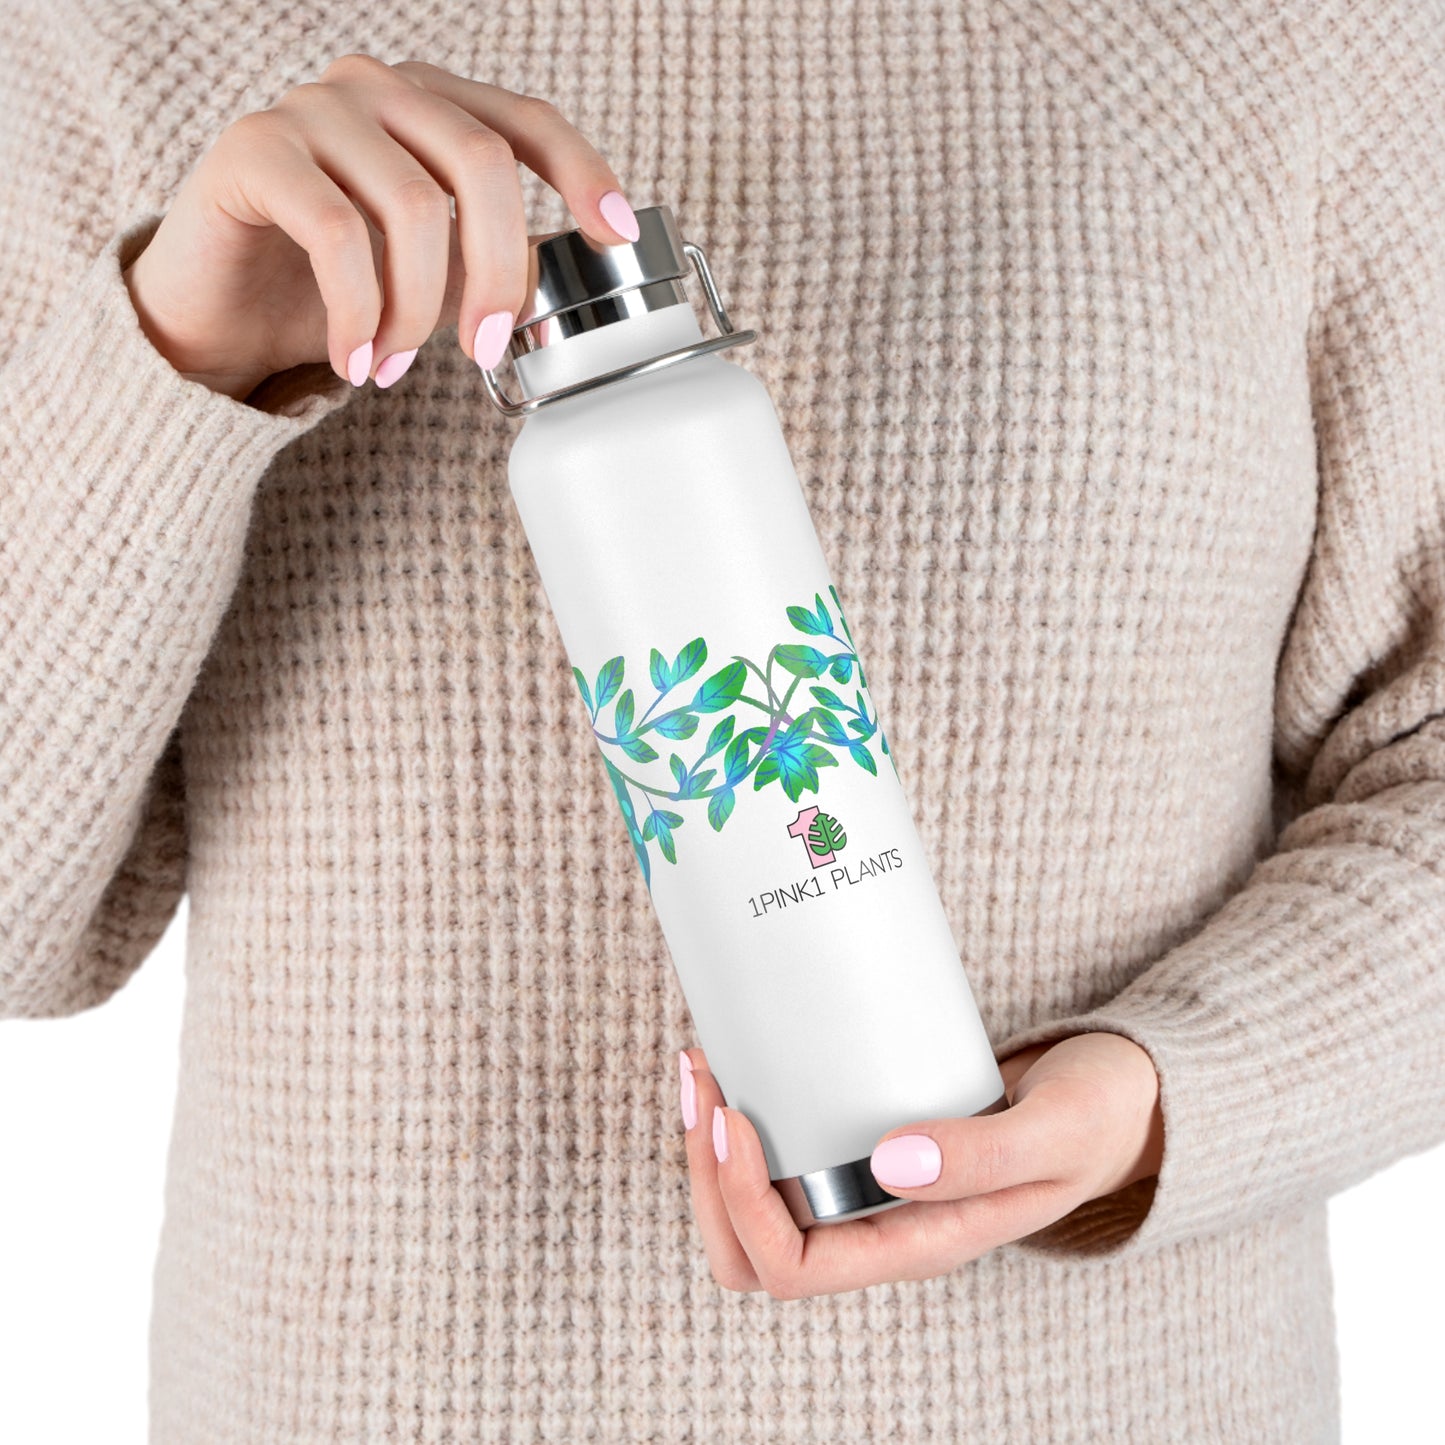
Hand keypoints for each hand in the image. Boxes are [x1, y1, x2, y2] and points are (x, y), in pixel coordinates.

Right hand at [123, 53, 639, 399]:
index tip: (615, 235)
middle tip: (486, 349)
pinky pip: (338, 234)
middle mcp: (376, 88)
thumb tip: (564, 276)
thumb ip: (488, 258)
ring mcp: (312, 107)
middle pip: (481, 163)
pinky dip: (360, 313)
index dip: (581, 172)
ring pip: (413, 207)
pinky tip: (356, 360)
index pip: (525, 121)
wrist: (214, 314)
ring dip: (414, 311)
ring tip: (394, 369)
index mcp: (429, 106)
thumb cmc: (329, 289)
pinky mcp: (254, 148)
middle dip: (498, 271)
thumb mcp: (430, 275)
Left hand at [676, 1031, 1163, 1298]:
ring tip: (705, 1065)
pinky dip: (747, 1115)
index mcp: (919, 1244)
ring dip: (711, 1147)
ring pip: (753, 1207)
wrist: (1116, 1100)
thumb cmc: (1095, 1120)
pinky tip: (743, 1059)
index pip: (795, 1268)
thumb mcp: (1056, 1133)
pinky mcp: (865, 1145)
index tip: (738, 1117)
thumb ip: (982, 1156)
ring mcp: (870, 1190)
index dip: (743, 1205)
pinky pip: (783, 1155)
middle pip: (753, 1251)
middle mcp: (881, 1228)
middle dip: (705, 1176)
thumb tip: (887, 1164)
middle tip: (704, 1081)